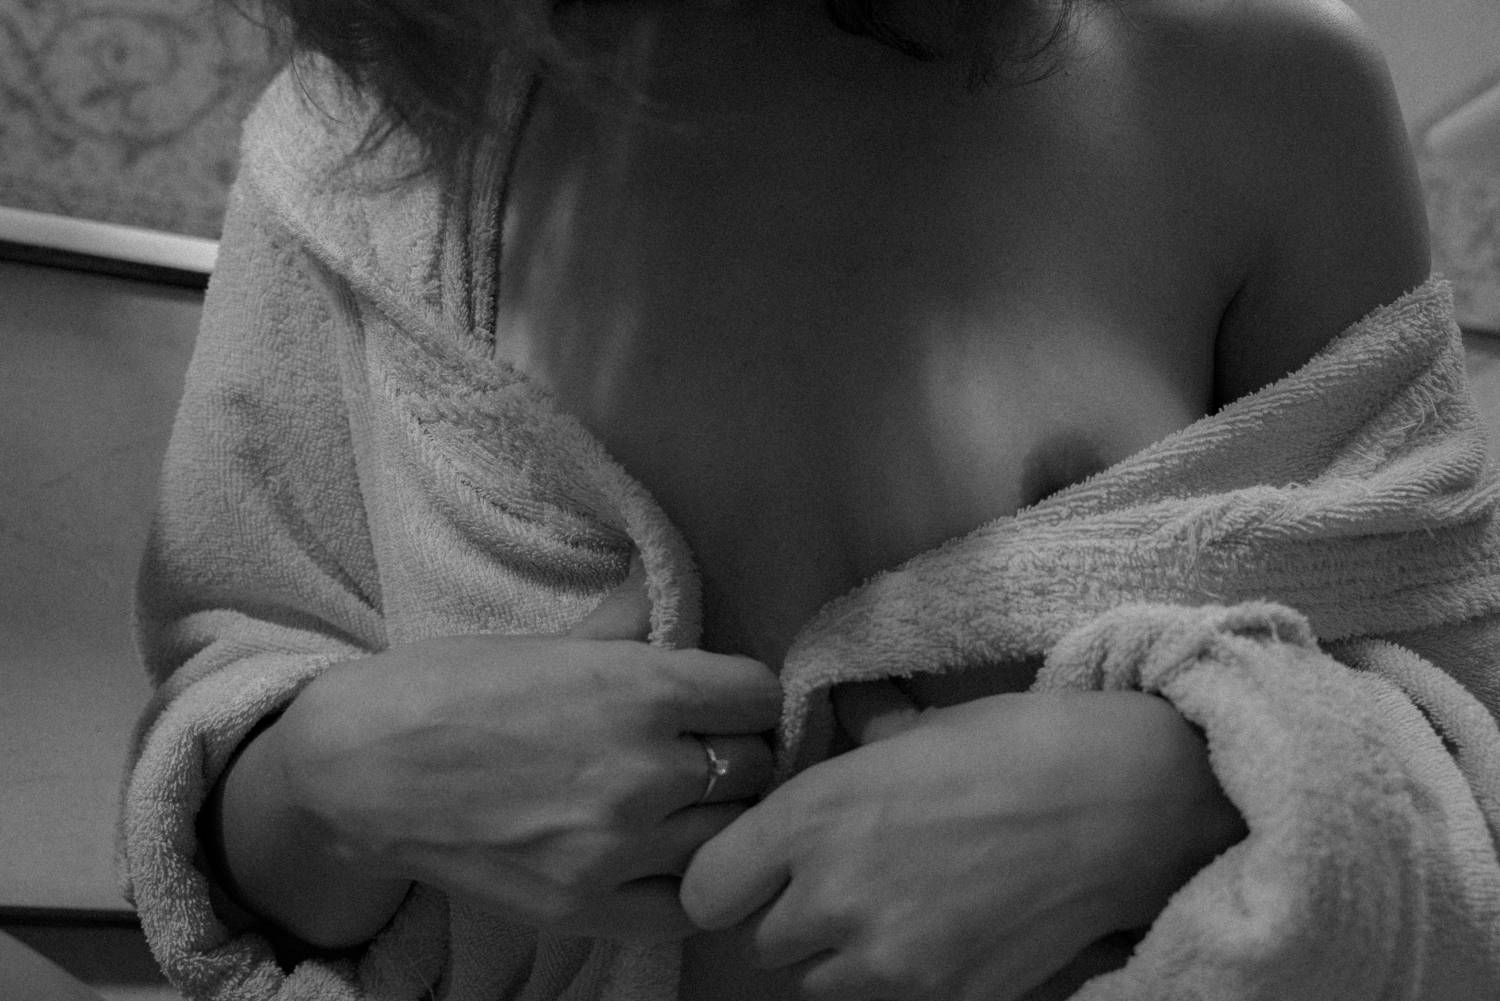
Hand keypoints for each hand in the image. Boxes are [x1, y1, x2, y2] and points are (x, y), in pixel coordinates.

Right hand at [259, 560, 779, 941]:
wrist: (356, 771)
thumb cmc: (443, 689)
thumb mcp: (544, 641)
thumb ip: (622, 628)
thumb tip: (665, 599)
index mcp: (639, 689)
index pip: (759, 694)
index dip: (746, 693)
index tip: (726, 699)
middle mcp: (644, 770)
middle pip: (755, 766)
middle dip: (738, 752)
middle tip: (708, 750)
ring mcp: (619, 848)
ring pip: (732, 836)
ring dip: (719, 816)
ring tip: (689, 803)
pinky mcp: (587, 908)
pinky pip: (689, 904)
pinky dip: (692, 879)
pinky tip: (669, 856)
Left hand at [681, 681, 1244, 999]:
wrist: (1122, 802)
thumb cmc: (1018, 743)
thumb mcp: (920, 728)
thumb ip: (860, 740)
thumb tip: (848, 717)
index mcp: (813, 814)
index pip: (707, 891)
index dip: (728, 879)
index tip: (757, 866)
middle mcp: (832, 895)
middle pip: (762, 943)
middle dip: (790, 915)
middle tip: (839, 881)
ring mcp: (887, 959)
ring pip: (817, 983)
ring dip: (837, 955)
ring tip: (892, 910)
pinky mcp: (941, 998)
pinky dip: (894, 978)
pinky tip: (938, 933)